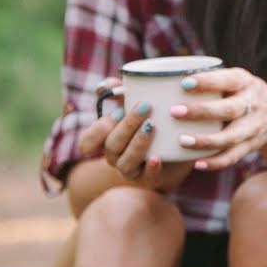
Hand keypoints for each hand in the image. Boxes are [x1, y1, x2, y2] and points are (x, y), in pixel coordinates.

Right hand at [78, 78, 193, 191]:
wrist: (179, 143)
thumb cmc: (152, 117)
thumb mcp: (135, 101)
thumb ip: (118, 91)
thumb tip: (102, 87)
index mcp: (106, 139)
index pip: (86, 143)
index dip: (97, 130)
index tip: (117, 110)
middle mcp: (115, 157)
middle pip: (111, 146)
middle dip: (126, 125)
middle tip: (145, 107)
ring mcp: (132, 170)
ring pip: (125, 163)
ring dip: (137, 144)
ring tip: (151, 126)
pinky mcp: (151, 179)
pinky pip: (148, 178)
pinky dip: (151, 168)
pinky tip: (157, 157)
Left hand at [169, 67, 266, 169]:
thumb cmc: (242, 93)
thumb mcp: (235, 80)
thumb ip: (209, 80)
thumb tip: (161, 77)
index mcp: (245, 82)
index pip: (228, 80)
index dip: (207, 81)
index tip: (183, 83)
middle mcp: (252, 104)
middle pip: (229, 109)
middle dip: (201, 111)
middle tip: (174, 111)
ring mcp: (253, 127)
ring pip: (231, 136)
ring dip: (206, 140)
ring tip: (181, 141)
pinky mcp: (251, 146)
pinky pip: (233, 156)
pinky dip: (216, 162)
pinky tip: (196, 164)